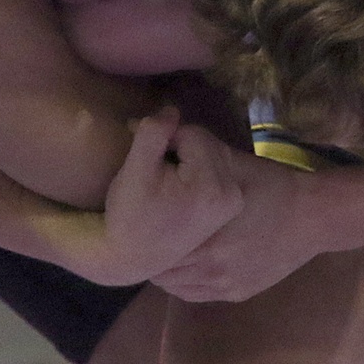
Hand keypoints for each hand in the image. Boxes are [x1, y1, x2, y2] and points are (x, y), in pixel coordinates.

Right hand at [94, 109, 244, 283]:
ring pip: (211, 153)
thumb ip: (153, 134)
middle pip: (206, 143)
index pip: (193, 135)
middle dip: (179, 147)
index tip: (146, 159)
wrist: (134, 254)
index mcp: (211, 186)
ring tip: (165, 180)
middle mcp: (231, 195)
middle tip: (155, 170)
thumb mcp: (134, 171)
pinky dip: (196, 169)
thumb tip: (172, 109)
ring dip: (187, 156)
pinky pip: (215, 168)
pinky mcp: (231, 206)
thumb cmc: (129, 215)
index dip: (165, 138)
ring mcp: (234, 202)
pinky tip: (179, 188)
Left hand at [151, 155, 321, 300]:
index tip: (141, 219)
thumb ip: (187, 147)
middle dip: (153, 253)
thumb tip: (146, 133)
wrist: (314, 215)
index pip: (153, 242)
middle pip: (161, 268)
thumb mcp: (228, 160)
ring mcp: (224, 284)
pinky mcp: (237, 294)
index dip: (142, 231)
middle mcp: (211, 267)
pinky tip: (186, 266)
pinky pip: (196, 295)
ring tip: (167, 251)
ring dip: (167, 271)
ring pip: (175, 286)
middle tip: (149, 237)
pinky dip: (185, 283)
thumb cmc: (269, 184)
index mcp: (204, 234)